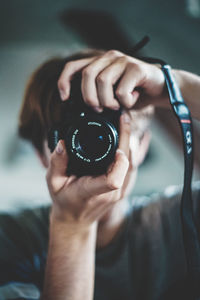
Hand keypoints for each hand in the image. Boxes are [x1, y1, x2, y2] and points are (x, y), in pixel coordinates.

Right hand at [46, 112, 130, 229]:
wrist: (76, 220)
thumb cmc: (64, 200)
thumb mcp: (53, 183)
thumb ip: (56, 164)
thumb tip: (62, 143)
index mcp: (91, 191)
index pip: (112, 180)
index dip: (119, 163)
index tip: (116, 147)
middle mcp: (110, 193)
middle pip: (128, 166)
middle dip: (127, 139)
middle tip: (124, 118)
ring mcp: (120, 192)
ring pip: (133, 165)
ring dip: (131, 143)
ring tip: (125, 124)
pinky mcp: (124, 189)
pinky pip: (132, 167)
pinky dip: (130, 152)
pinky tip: (125, 138)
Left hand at [58, 50, 167, 110]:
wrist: (161, 89)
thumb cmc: (134, 93)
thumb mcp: (112, 96)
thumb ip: (98, 96)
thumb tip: (85, 110)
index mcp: (100, 63)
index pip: (74, 66)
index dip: (64, 81)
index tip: (64, 98)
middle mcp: (109, 58)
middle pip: (87, 74)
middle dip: (89, 97)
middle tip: (99, 109)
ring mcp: (123, 61)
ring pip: (103, 81)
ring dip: (107, 101)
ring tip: (117, 106)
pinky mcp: (137, 68)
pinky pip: (121, 90)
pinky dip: (125, 101)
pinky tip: (132, 100)